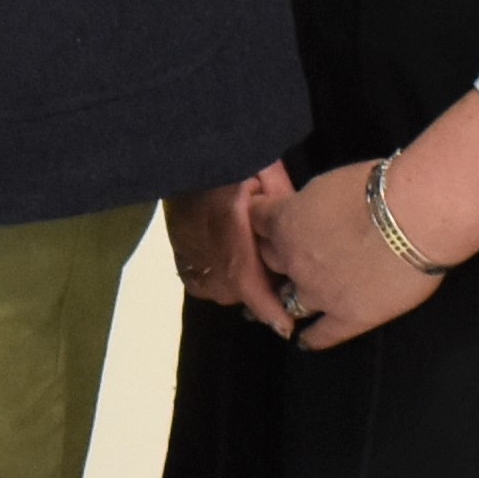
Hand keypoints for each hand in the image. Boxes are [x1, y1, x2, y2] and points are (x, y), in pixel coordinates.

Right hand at [166, 168, 298, 332]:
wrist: (185, 148)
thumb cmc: (231, 157)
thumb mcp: (267, 173)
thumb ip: (284, 209)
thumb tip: (301, 236)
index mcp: (233, 240)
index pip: (254, 291)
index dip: (272, 313)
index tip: (287, 329)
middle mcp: (209, 256)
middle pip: (240, 292)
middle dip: (260, 288)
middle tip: (279, 271)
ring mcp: (189, 254)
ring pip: (219, 289)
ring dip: (237, 282)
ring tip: (252, 261)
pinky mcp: (178, 248)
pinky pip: (198, 279)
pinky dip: (213, 275)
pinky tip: (224, 260)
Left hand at [252, 157, 444, 352]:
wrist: (414, 217)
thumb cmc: (379, 188)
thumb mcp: (329, 182)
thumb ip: (310, 203)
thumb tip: (312, 210)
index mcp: (285, 220)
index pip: (257, 220)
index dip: (263, 218)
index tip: (267, 218)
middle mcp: (293, 259)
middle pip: (268, 260)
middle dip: (274, 256)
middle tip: (282, 256)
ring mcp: (318, 292)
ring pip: (288, 299)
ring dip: (286, 298)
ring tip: (283, 303)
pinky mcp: (348, 316)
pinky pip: (322, 334)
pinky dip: (311, 339)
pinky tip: (305, 341)